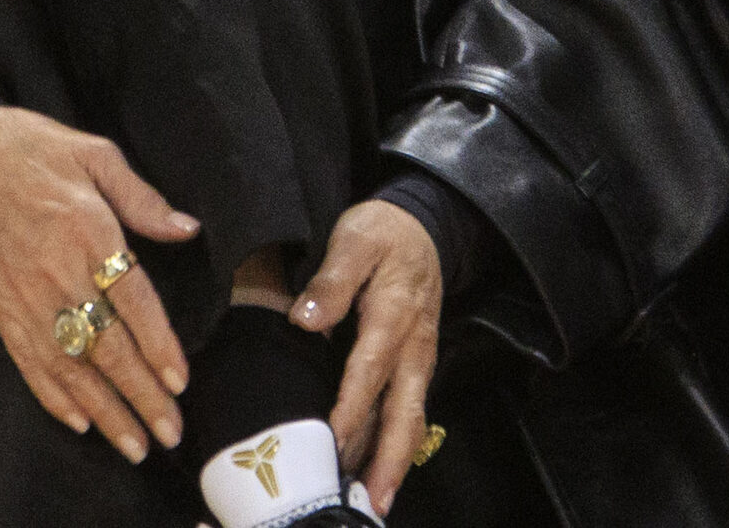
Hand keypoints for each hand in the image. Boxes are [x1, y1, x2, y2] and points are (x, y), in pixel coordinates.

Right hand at [0, 105, 202, 463]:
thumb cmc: (34, 149)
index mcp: (86, 230)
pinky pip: (28, 360)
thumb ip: (141, 197)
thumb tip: (187, 229)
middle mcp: (55, 271)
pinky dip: (53, 395)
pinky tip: (79, 420)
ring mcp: (23, 295)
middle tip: (170, 432)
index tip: (179, 382)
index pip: (132, 301)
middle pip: (105, 345)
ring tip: (133, 445)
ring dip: (104, 410)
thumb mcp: (94, 153)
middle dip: (140, 395)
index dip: (158, 345)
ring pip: (69, 365)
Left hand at [292, 199, 442, 515]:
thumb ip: (332, 278)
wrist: (423, 228)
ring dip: (395, 461)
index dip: (351, 410)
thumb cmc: (382, 234)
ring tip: (375, 499)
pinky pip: (410, 412)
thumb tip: (305, 317)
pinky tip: (382, 468)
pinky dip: (399, 444)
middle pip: (403, 413)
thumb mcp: (354, 239)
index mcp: (392, 318)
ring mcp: (419, 361)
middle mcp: (412, 348)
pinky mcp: (418, 366)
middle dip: (387, 460)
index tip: (332, 441)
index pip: (367, 372)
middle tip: (370, 500)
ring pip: (410, 420)